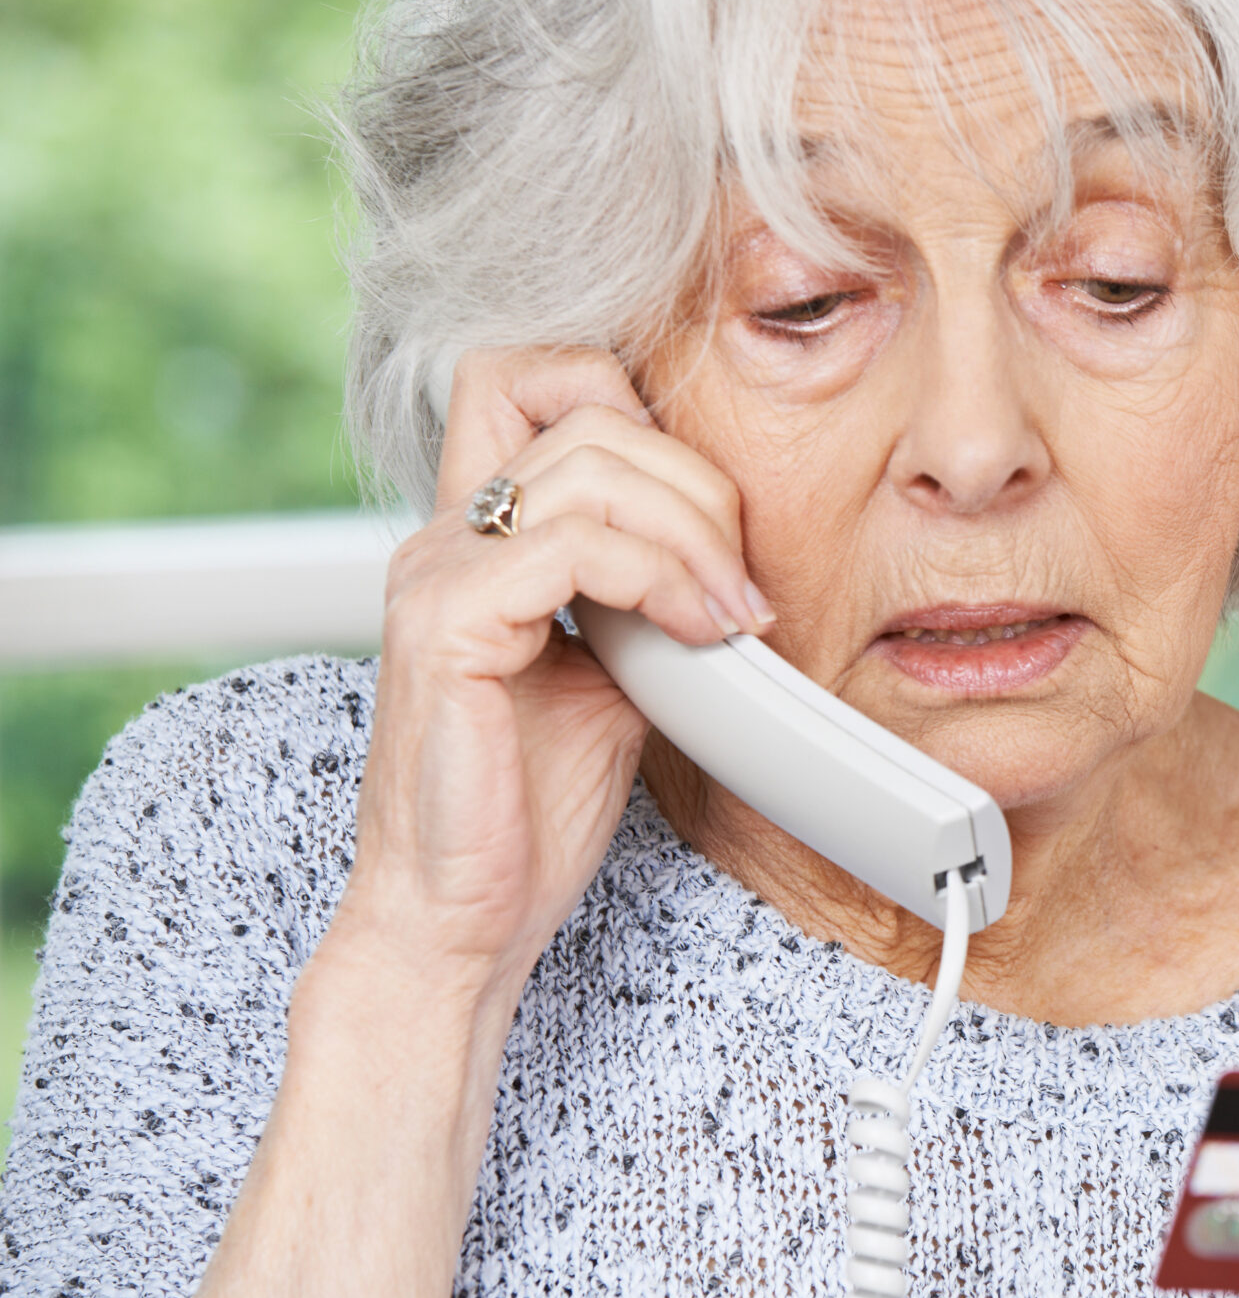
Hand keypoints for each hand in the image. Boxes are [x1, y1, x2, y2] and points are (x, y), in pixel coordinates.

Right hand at [334, 345, 769, 996]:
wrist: (463, 921)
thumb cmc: (528, 815)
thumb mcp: (615, 678)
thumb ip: (645, 597)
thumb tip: (728, 561)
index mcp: (477, 539)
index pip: (530, 376)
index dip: (634, 407)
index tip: (707, 522)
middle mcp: (444, 538)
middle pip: (586, 408)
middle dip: (697, 484)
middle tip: (743, 586)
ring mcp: (436, 574)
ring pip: (592, 464)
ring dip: (695, 533)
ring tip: (732, 616)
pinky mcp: (446, 627)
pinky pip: (572, 545)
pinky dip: (660, 578)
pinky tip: (697, 636)